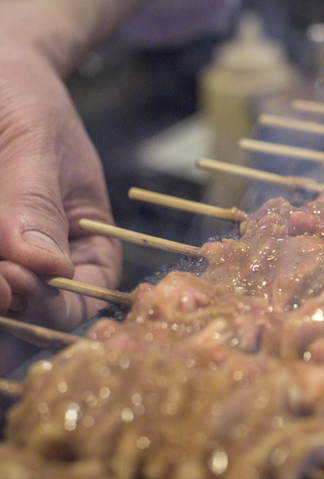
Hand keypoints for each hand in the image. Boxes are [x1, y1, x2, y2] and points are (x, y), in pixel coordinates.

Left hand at [0, 42, 120, 331]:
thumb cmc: (25, 96)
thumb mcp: (38, 143)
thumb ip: (36, 202)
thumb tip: (44, 267)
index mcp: (89, 249)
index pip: (77, 305)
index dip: (47, 307)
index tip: (13, 280)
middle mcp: (45, 264)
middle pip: (26, 310)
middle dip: (6, 296)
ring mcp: (8, 255)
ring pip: (2, 293)